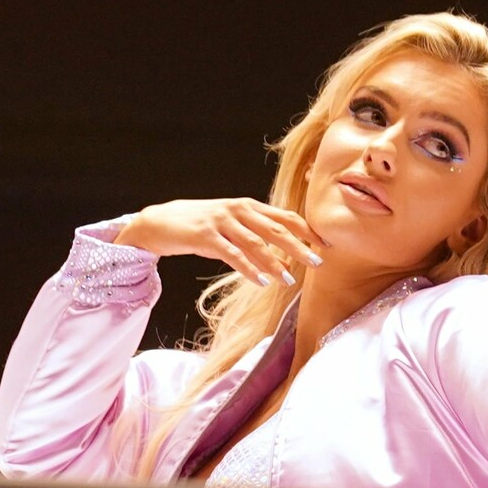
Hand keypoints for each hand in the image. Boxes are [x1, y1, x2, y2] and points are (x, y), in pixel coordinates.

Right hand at [114, 198, 330, 287]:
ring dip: (276, 263)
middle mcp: (239, 210)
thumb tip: (282, 248)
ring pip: (256, 244)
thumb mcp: (231, 223)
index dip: (307, 230)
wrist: (162, 221)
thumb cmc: (201, 226)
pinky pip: (233, 254)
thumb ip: (255, 231)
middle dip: (299, 247)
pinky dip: (249, 269)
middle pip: (276, 230)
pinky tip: (262, 281)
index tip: (325, 245)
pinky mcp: (206, 236)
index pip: (285, 216)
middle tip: (317, 263)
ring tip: (290, 279)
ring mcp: (222, 222)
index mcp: (249, 206)